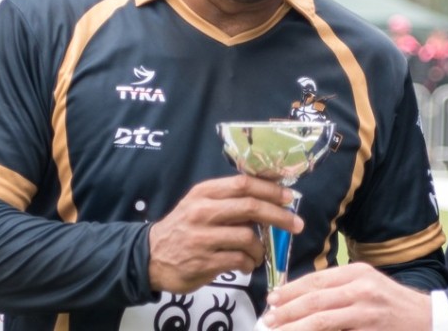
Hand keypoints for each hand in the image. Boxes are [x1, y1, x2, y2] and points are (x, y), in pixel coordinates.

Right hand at [147, 175, 302, 292]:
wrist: (150, 256)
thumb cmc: (184, 227)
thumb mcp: (200, 204)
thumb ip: (229, 199)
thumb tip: (269, 196)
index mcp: (205, 193)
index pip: (243, 184)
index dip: (270, 189)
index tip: (289, 196)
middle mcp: (203, 211)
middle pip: (250, 207)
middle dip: (279, 216)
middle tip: (296, 224)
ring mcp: (202, 237)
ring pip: (247, 236)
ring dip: (261, 247)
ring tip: (260, 253)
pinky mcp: (204, 261)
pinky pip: (239, 260)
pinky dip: (250, 263)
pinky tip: (248, 264)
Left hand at [261, 262, 431, 329]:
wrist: (430, 320)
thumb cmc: (395, 305)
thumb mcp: (369, 286)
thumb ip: (340, 289)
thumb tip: (303, 298)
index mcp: (358, 273)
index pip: (316, 280)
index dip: (291, 290)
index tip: (273, 299)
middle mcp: (362, 288)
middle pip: (314, 299)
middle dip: (287, 311)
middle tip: (269, 320)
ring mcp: (367, 312)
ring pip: (321, 320)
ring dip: (295, 328)